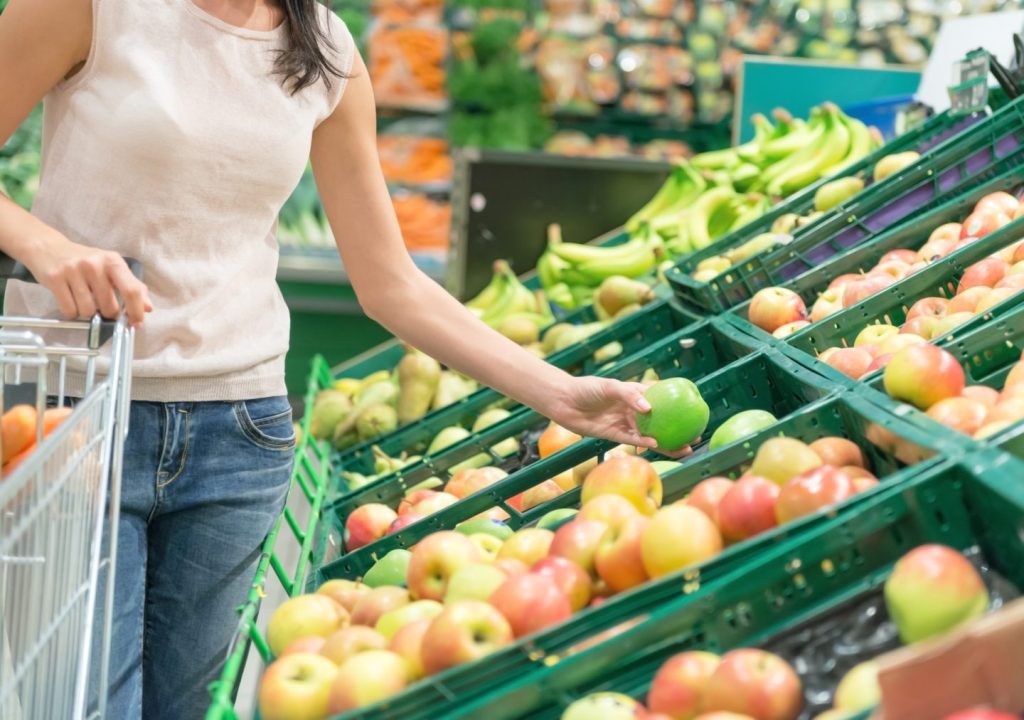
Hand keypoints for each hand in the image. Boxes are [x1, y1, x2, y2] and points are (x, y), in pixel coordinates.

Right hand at [24, 235, 151, 326]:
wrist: (49, 248)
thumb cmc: (86, 262)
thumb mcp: (111, 268)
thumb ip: (132, 286)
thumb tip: (148, 308)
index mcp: (113, 261)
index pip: (132, 290)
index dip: (136, 311)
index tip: (135, 323)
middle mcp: (95, 264)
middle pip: (109, 307)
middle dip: (107, 313)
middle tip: (100, 305)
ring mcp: (74, 270)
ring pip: (89, 311)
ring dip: (88, 313)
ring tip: (83, 300)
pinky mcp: (55, 278)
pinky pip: (69, 310)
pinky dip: (72, 313)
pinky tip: (70, 301)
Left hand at [548, 376, 694, 457]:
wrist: (565, 401)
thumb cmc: (587, 388)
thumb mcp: (610, 386)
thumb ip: (629, 395)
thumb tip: (649, 408)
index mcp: (635, 395)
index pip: (662, 398)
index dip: (678, 404)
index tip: (696, 408)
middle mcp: (634, 410)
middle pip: (662, 421)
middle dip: (679, 428)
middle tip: (696, 434)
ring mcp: (626, 423)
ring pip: (652, 434)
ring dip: (667, 441)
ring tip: (684, 447)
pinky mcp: (615, 435)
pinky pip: (635, 440)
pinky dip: (646, 442)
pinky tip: (658, 444)